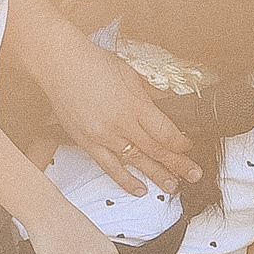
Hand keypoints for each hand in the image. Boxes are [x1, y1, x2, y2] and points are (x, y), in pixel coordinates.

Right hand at [47, 40, 198, 193]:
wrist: (60, 65)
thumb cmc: (94, 64)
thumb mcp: (132, 75)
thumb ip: (154, 94)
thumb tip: (173, 105)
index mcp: (134, 105)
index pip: (166, 133)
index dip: (181, 144)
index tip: (189, 147)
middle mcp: (119, 124)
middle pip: (155, 150)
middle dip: (178, 164)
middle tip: (193, 175)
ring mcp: (103, 136)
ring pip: (136, 161)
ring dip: (156, 175)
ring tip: (172, 186)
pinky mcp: (87, 143)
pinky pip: (110, 167)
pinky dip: (126, 180)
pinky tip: (140, 189)